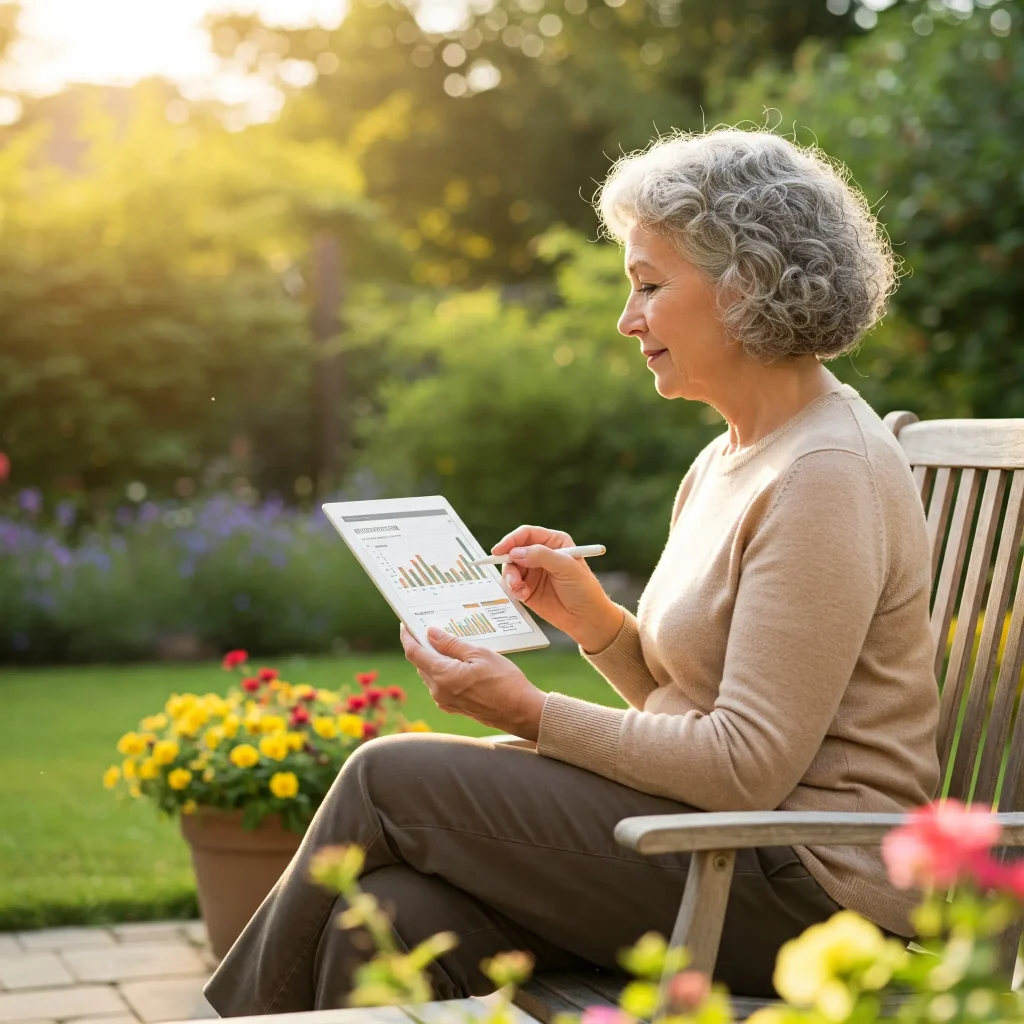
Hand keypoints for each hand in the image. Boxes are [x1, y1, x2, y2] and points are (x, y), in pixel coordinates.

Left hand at [399, 624, 546, 740]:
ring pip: (430, 675)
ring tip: (448, 645)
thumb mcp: (479, 654)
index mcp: (442, 675)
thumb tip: (430, 633)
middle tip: (431, 630)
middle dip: (423, 646)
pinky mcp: (454, 707)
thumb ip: (451, 644)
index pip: (414, 653)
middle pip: (420, 664)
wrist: (521, 712)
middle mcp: (438, 691)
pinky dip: (443, 672)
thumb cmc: (504, 681)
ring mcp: (445, 701)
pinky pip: (440, 686)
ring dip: (434, 660)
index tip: (405, 625)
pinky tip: (458, 664)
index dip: (407, 637)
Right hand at [490, 525, 623, 652]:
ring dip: (511, 578)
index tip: (499, 551)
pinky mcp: (528, 589)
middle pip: (514, 551)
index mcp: (554, 542)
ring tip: (519, 589)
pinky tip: (524, 596)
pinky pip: (512, 584)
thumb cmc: (584, 589)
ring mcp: (533, 572)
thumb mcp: (566, 567)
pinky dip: (514, 589)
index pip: (527, 534)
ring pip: (510, 568)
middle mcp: (541, 554)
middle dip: (509, 563)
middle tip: (512, 578)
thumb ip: (541, 556)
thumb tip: (516, 553)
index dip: (511, 540)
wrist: (587, 618)